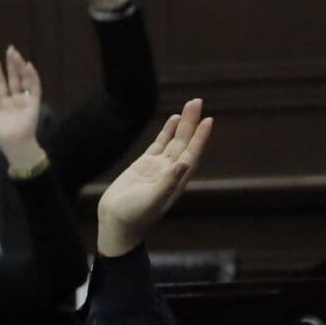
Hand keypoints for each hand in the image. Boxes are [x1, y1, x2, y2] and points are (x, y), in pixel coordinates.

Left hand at [0, 46, 44, 169]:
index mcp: (5, 104)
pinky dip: (33, 77)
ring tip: (16, 54)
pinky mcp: (33, 104)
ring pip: (23, 80)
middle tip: (10, 49)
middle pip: (14, 78)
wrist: (13, 146)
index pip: (2, 84)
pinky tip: (29, 66)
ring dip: (20, 67)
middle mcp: (15, 101)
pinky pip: (34, 88)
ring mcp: (25, 102)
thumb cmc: (0, 137)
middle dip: (12, 64)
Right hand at [97, 99, 213, 255]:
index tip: (208, 120)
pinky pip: (159, 144)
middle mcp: (171, 172)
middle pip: (185, 142)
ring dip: (183, 124)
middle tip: (198, 100)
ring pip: (174, 140)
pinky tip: (174, 120)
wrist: (116, 223)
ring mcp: (158, 167)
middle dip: (193, 123)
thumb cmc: (134, 217)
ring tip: (190, 105)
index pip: (192, 154)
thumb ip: (167, 183)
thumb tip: (183, 165)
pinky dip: (167, 131)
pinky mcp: (144, 165)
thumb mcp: (151, 200)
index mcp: (176, 180)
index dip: (200, 137)